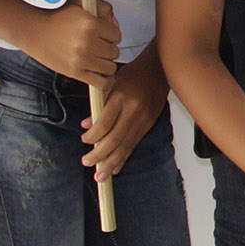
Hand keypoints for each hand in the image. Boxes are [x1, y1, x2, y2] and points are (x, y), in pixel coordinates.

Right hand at [19, 0, 120, 85]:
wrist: (34, 31)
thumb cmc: (57, 17)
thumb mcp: (81, 3)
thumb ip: (103, 8)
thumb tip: (115, 25)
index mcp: (91, 24)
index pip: (117, 35)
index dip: (111, 35)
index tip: (102, 35)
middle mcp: (87, 42)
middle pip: (114, 52)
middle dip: (108, 49)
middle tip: (97, 46)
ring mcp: (81, 59)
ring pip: (110, 67)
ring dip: (105, 64)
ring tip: (96, 59)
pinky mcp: (75, 73)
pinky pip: (101, 83)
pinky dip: (105, 81)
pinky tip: (101, 74)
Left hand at [81, 51, 166, 180]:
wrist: (159, 70)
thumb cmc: (133, 75)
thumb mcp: (111, 84)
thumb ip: (98, 105)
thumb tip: (86, 125)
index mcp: (121, 98)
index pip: (105, 124)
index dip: (93, 137)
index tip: (85, 141)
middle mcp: (133, 110)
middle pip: (115, 139)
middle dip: (100, 155)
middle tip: (88, 163)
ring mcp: (143, 119)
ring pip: (126, 146)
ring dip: (112, 162)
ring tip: (101, 175)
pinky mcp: (149, 124)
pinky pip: (134, 144)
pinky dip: (124, 157)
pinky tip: (116, 167)